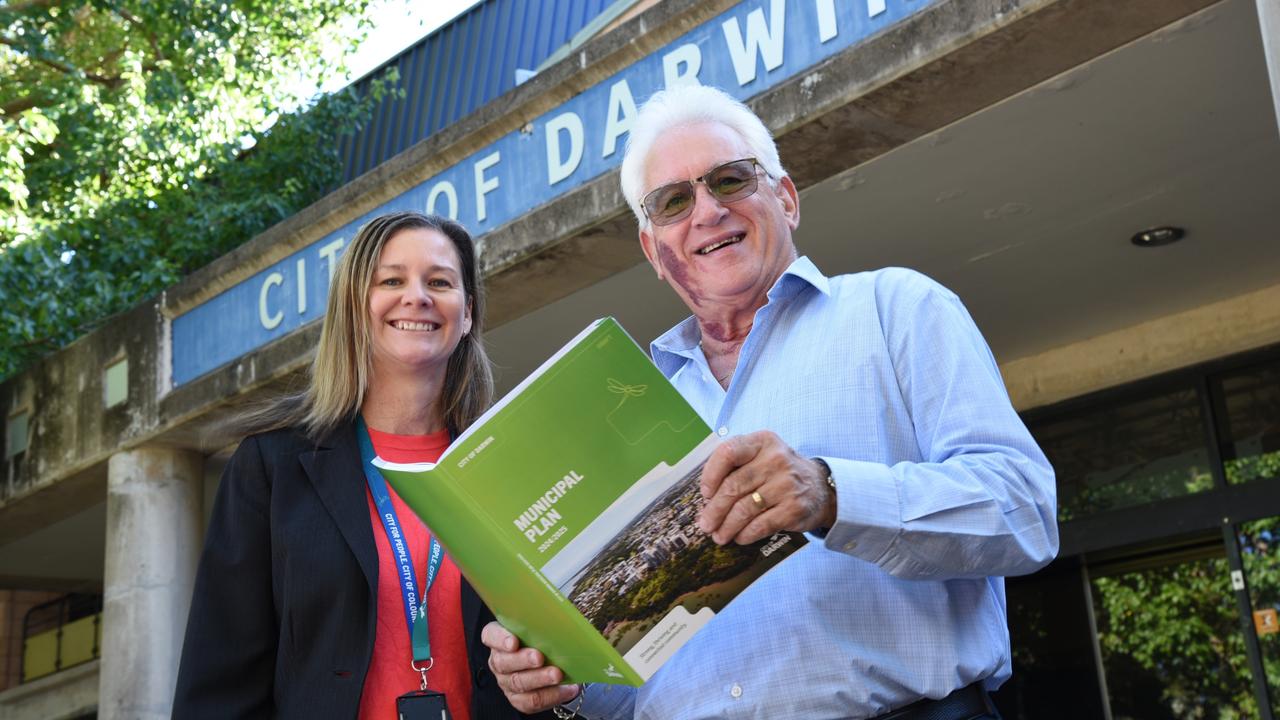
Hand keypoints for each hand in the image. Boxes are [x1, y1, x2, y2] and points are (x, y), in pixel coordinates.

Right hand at [481, 621, 580, 712]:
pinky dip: (551, 695)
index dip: (500, 639)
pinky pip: (532, 700)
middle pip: (504, 662)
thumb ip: (543, 619)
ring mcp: (507, 682)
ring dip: (539, 678)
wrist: (552, 663)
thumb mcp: (541, 625)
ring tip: (556, 674)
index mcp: (499, 638)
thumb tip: (559, 613)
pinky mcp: (519, 699)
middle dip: (523, 660)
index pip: (491, 635)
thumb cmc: (543, 639)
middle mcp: (499, 661)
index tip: (513, 641)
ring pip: (519, 682)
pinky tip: (567, 688)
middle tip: (539, 657)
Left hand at [697, 430, 834, 543]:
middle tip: (705, 525)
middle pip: (733, 486)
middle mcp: (775, 459)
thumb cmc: (779, 472)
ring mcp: (787, 484)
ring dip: (727, 526)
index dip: (711, 474)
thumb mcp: (762, 456)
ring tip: (718, 536)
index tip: (705, 493)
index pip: (728, 452)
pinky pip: (761, 525)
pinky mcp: (794, 508)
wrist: (820, 487)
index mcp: (762, 442)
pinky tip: (739, 537)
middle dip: (714, 510)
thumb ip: (736, 466)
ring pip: (745, 509)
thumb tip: (706, 498)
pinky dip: (746, 534)